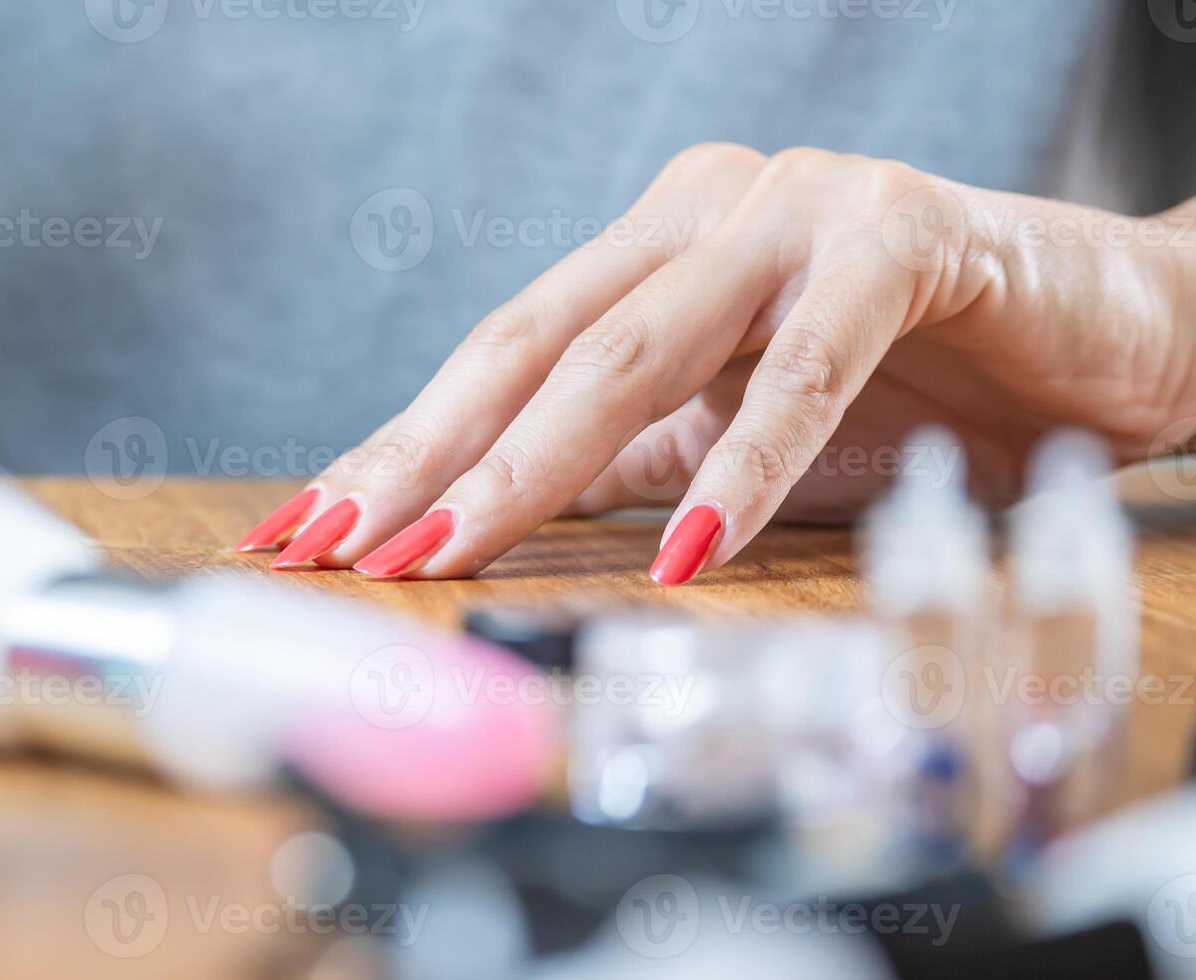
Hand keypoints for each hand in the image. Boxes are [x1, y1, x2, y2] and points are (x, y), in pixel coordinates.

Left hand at [240, 144, 1195, 582]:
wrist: (1097, 333)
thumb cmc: (908, 384)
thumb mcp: (732, 433)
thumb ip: (628, 460)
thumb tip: (491, 522)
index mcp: (648, 250)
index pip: (499, 356)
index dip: (401, 444)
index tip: (314, 528)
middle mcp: (699, 213)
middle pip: (532, 342)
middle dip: (427, 453)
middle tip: (345, 545)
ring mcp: (795, 213)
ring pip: (636, 346)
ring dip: (536, 460)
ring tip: (454, 549)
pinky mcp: (900, 238)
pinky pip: (804, 364)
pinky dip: (746, 464)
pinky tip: (687, 551)